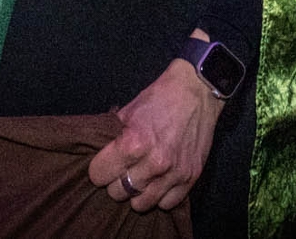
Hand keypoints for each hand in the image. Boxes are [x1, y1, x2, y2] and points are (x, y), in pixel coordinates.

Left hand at [87, 47, 223, 211]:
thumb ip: (113, 137)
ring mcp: (174, 173)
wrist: (197, 91)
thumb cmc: (160, 98)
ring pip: (141, 204)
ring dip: (137, 193)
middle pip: (118, 193)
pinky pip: (167, 204)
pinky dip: (160, 196)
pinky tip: (159, 182)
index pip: (99, 175)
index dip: (99, 168)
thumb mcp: (128, 111)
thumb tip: (100, 156)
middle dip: (116, 182)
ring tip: (140, 178)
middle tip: (122, 170)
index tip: (105, 163)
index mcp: (133, 143)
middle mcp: (154, 163)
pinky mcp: (191, 177)